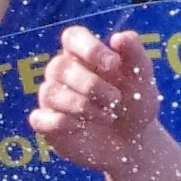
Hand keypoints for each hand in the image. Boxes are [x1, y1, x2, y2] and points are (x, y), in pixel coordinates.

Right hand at [29, 27, 165, 177]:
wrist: (133, 144)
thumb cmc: (134, 105)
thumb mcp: (141, 79)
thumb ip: (134, 54)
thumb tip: (119, 37)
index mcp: (83, 54)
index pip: (72, 37)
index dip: (89, 48)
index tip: (113, 64)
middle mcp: (62, 72)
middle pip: (59, 66)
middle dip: (91, 85)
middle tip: (115, 99)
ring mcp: (52, 99)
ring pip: (49, 92)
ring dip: (80, 105)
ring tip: (107, 117)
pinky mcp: (46, 124)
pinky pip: (39, 118)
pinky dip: (60, 122)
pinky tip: (81, 127)